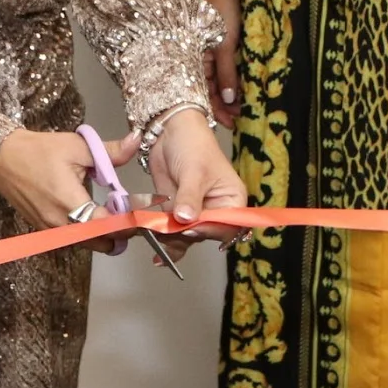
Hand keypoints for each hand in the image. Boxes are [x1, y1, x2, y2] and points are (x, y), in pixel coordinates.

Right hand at [0, 127, 137, 253]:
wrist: (1, 158)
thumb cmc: (37, 151)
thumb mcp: (76, 146)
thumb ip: (110, 151)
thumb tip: (136, 140)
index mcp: (70, 204)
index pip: (110, 226)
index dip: (130, 220)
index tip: (143, 210)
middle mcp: (61, 225)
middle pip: (104, 243)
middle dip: (122, 231)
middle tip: (131, 211)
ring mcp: (51, 232)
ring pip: (90, 245)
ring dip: (106, 234)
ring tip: (114, 211)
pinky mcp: (45, 232)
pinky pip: (76, 240)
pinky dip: (90, 232)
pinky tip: (94, 212)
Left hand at [145, 110, 248, 260]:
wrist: (168, 130)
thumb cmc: (192, 145)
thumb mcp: (193, 170)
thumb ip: (190, 197)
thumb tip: (187, 220)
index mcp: (232, 200)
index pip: (227, 226)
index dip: (208, 230)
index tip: (189, 227)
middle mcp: (216, 211)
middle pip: (204, 235)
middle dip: (185, 235)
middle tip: (166, 230)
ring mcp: (195, 213)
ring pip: (186, 236)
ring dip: (171, 238)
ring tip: (155, 233)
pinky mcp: (177, 213)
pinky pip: (173, 233)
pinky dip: (165, 241)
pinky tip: (157, 257)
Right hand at [199, 0, 242, 128]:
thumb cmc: (220, 7)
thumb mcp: (224, 43)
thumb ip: (226, 72)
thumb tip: (228, 100)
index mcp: (195, 57)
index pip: (202, 90)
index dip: (215, 108)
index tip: (229, 123)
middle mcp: (203, 56)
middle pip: (210, 87)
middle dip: (223, 105)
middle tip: (238, 119)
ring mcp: (214, 49)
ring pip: (221, 78)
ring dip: (230, 93)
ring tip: (243, 107)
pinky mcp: (226, 41)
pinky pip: (228, 66)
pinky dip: (235, 78)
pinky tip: (244, 87)